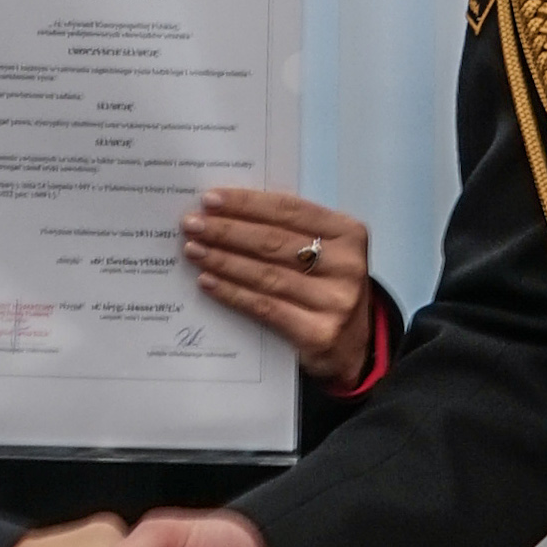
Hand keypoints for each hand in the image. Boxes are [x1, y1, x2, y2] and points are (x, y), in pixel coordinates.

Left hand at [181, 188, 376, 386]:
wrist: (354, 347)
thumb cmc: (328, 288)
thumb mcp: (324, 252)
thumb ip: (290, 230)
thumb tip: (228, 213)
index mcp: (349, 233)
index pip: (289, 210)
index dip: (247, 203)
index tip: (210, 199)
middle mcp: (347, 265)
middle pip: (274, 242)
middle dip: (227, 231)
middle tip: (192, 225)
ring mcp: (336, 302)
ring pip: (266, 275)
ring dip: (223, 260)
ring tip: (194, 250)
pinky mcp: (318, 333)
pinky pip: (265, 307)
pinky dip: (232, 292)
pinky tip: (208, 281)